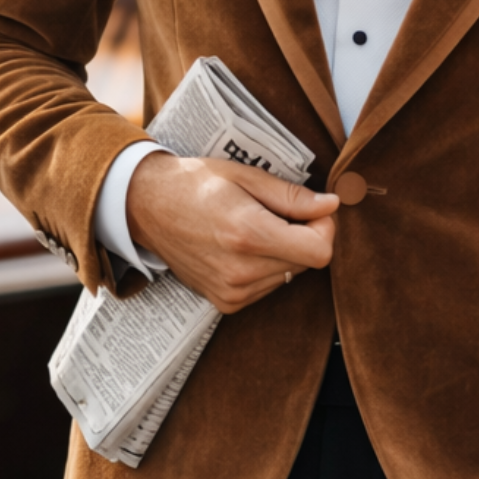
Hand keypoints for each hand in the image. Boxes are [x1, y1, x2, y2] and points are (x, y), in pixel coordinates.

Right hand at [127, 152, 338, 313]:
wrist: (147, 206)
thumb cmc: (196, 183)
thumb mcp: (245, 176)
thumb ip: (291, 196)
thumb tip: (331, 205)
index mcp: (248, 233)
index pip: (319, 251)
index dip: (325, 228)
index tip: (313, 210)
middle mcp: (241, 270)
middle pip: (307, 263)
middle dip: (303, 236)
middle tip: (275, 211)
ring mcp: (232, 291)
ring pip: (289, 276)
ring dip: (284, 252)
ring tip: (253, 226)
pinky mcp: (226, 302)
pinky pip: (268, 287)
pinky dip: (265, 266)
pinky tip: (241, 246)